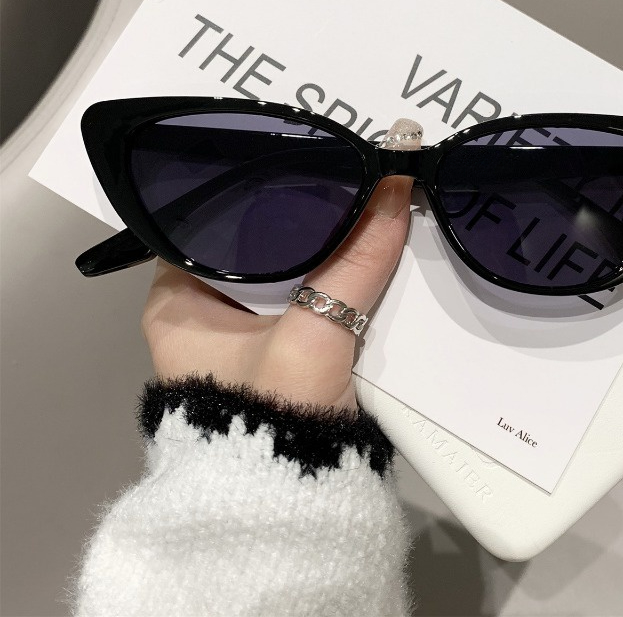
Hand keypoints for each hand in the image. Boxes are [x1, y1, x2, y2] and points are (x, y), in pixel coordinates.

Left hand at [140, 119, 421, 411]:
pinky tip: (366, 251)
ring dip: (325, 251)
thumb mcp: (314, 335)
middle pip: (257, 244)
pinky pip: (308, 300)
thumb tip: (395, 188)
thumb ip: (355, 263)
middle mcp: (204, 313)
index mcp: (179, 300)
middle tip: (348, 174)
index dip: (259, 188)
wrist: (290, 511)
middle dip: (304, 219)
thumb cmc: (272, 417)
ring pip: (289, 273)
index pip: (211, 218)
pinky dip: (335, 282)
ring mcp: (244, 337)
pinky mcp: (281, 355)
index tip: (309, 158)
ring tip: (361, 200)